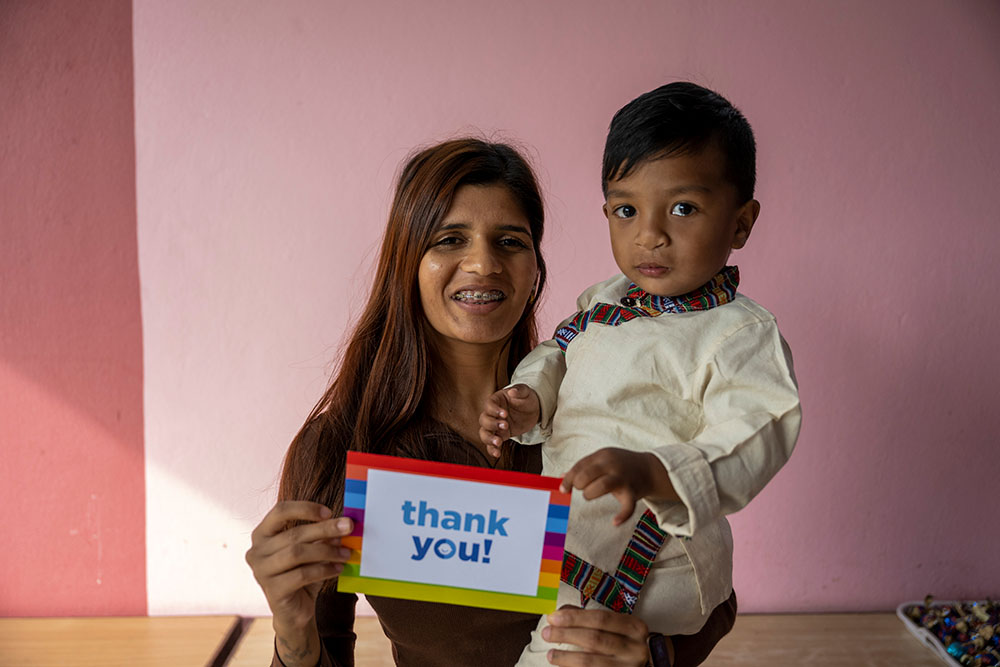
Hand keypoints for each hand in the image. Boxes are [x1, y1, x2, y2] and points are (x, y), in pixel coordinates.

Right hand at [245, 501, 353, 630]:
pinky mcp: (272, 590)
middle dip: (325, 529)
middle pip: (294, 534)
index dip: (305, 508)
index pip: (280, 511)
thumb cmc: (302, 574)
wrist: (295, 611)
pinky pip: (301, 575)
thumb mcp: (313, 550)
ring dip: (327, 551)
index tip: (329, 512)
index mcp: (262, 533)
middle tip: (348, 527)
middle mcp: (256, 551)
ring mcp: (261, 571)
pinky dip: (324, 570)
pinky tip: (338, 569)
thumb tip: (341, 524)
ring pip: (297, 553)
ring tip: (346, 553)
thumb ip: (322, 537)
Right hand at [478, 384, 540, 456]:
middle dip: (492, 425)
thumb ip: (519, 391)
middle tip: (505, 426)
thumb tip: (512, 392)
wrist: (533, 410)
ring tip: (498, 442)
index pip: (489, 405)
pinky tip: (497, 453)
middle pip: (483, 420)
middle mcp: (492, 414)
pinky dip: (492, 449)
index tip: (505, 414)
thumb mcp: (526, 392)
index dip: (494, 410)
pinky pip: (491, 444)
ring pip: (484, 433)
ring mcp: (495, 426)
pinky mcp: (501, 435)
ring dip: (489, 438)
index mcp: (496, 400)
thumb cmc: (527, 398)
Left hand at [543, 605, 657, 665]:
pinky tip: (564, 666)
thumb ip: (589, 617)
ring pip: (591, 662)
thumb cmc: (627, 640)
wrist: (651, 664)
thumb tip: (560, 612)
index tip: (553, 617)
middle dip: (567, 635)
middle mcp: (634, 649)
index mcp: (634, 628)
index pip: (601, 619)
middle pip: (595, 640)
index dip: (575, 618)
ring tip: (551, 654)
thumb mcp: (617, 625)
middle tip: (546, 633)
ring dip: (566, 658)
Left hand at [560, 449, 677, 525]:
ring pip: (601, 486)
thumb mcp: (603, 459)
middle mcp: (612, 464)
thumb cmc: (622, 465)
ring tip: (591, 495)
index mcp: (602, 455)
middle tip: (584, 489)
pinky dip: (622, 516)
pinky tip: (615, 522)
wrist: (651, 469)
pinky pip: (627, 506)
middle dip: (580, 485)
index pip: (579, 466)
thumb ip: (584, 467)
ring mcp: (623, 478)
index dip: (568, 479)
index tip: (563, 490)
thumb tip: (562, 478)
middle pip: (586, 475)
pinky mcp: (632, 492)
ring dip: (590, 494)